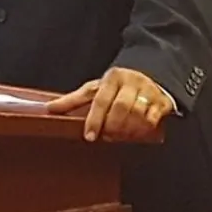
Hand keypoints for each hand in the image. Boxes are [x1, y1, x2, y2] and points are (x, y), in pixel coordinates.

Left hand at [45, 67, 172, 142]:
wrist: (150, 75)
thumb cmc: (116, 86)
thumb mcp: (95, 89)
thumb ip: (73, 99)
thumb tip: (49, 108)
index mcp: (112, 77)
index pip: (100, 99)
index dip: (94, 120)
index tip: (89, 136)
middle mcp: (131, 82)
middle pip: (120, 107)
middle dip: (111, 126)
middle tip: (106, 136)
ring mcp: (148, 91)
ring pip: (137, 113)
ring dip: (126, 130)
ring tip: (119, 136)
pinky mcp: (162, 101)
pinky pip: (152, 119)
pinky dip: (142, 130)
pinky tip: (135, 134)